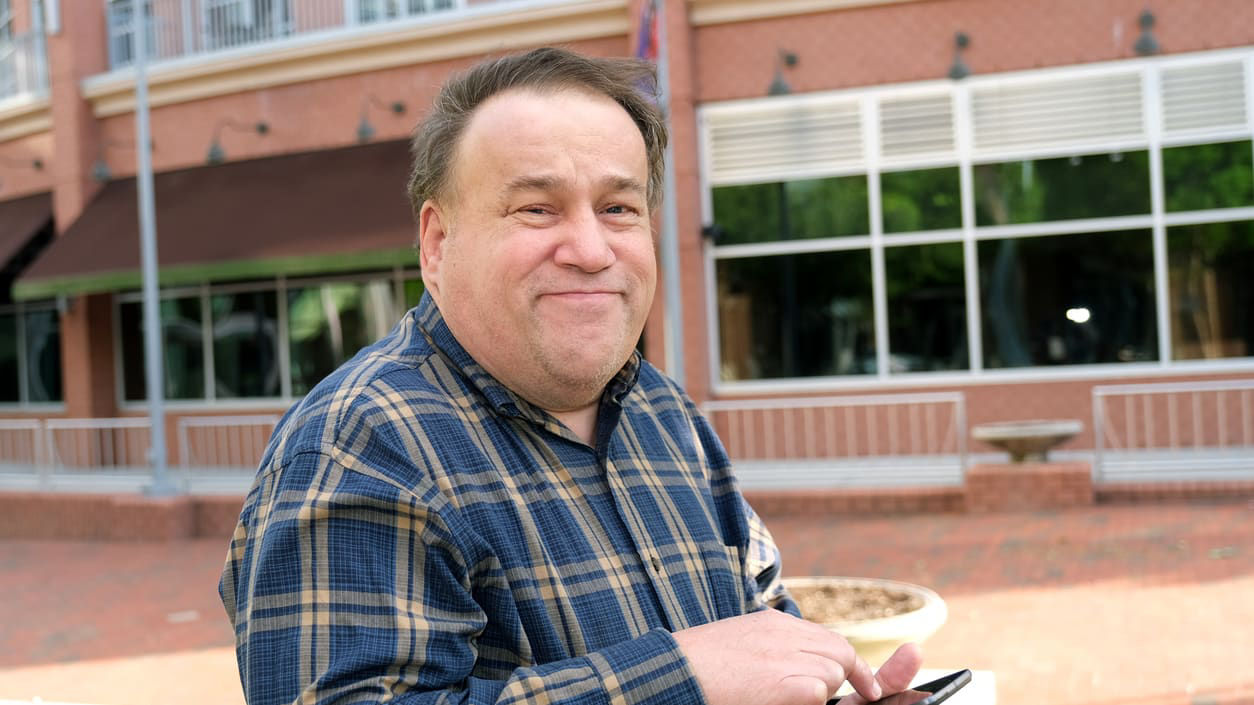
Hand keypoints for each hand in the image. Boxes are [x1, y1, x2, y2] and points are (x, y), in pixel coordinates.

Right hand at [672, 610, 921, 704]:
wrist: (670, 670)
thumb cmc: (694, 664)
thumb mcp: (738, 643)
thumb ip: (769, 646)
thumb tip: (785, 663)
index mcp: (772, 621)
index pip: (826, 637)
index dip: (847, 662)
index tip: (865, 683)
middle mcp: (783, 633)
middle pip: (839, 651)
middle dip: (850, 675)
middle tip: (852, 694)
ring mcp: (783, 656)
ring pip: (834, 671)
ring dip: (823, 690)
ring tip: (789, 696)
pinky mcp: (783, 684)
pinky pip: (819, 692)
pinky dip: (813, 700)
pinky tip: (786, 701)